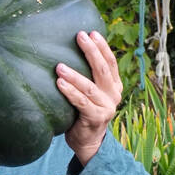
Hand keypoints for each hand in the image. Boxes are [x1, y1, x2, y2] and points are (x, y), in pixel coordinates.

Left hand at [56, 30, 122, 166]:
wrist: (88, 141)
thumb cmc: (84, 112)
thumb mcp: (91, 92)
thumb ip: (88, 77)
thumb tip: (68, 51)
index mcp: (114, 86)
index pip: (110, 62)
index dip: (102, 47)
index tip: (91, 32)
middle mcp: (113, 94)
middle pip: (103, 69)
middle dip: (91, 51)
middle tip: (79, 36)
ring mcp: (106, 107)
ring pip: (90, 86)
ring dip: (74, 75)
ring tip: (59, 66)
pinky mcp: (95, 118)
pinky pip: (81, 102)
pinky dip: (70, 92)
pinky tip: (59, 83)